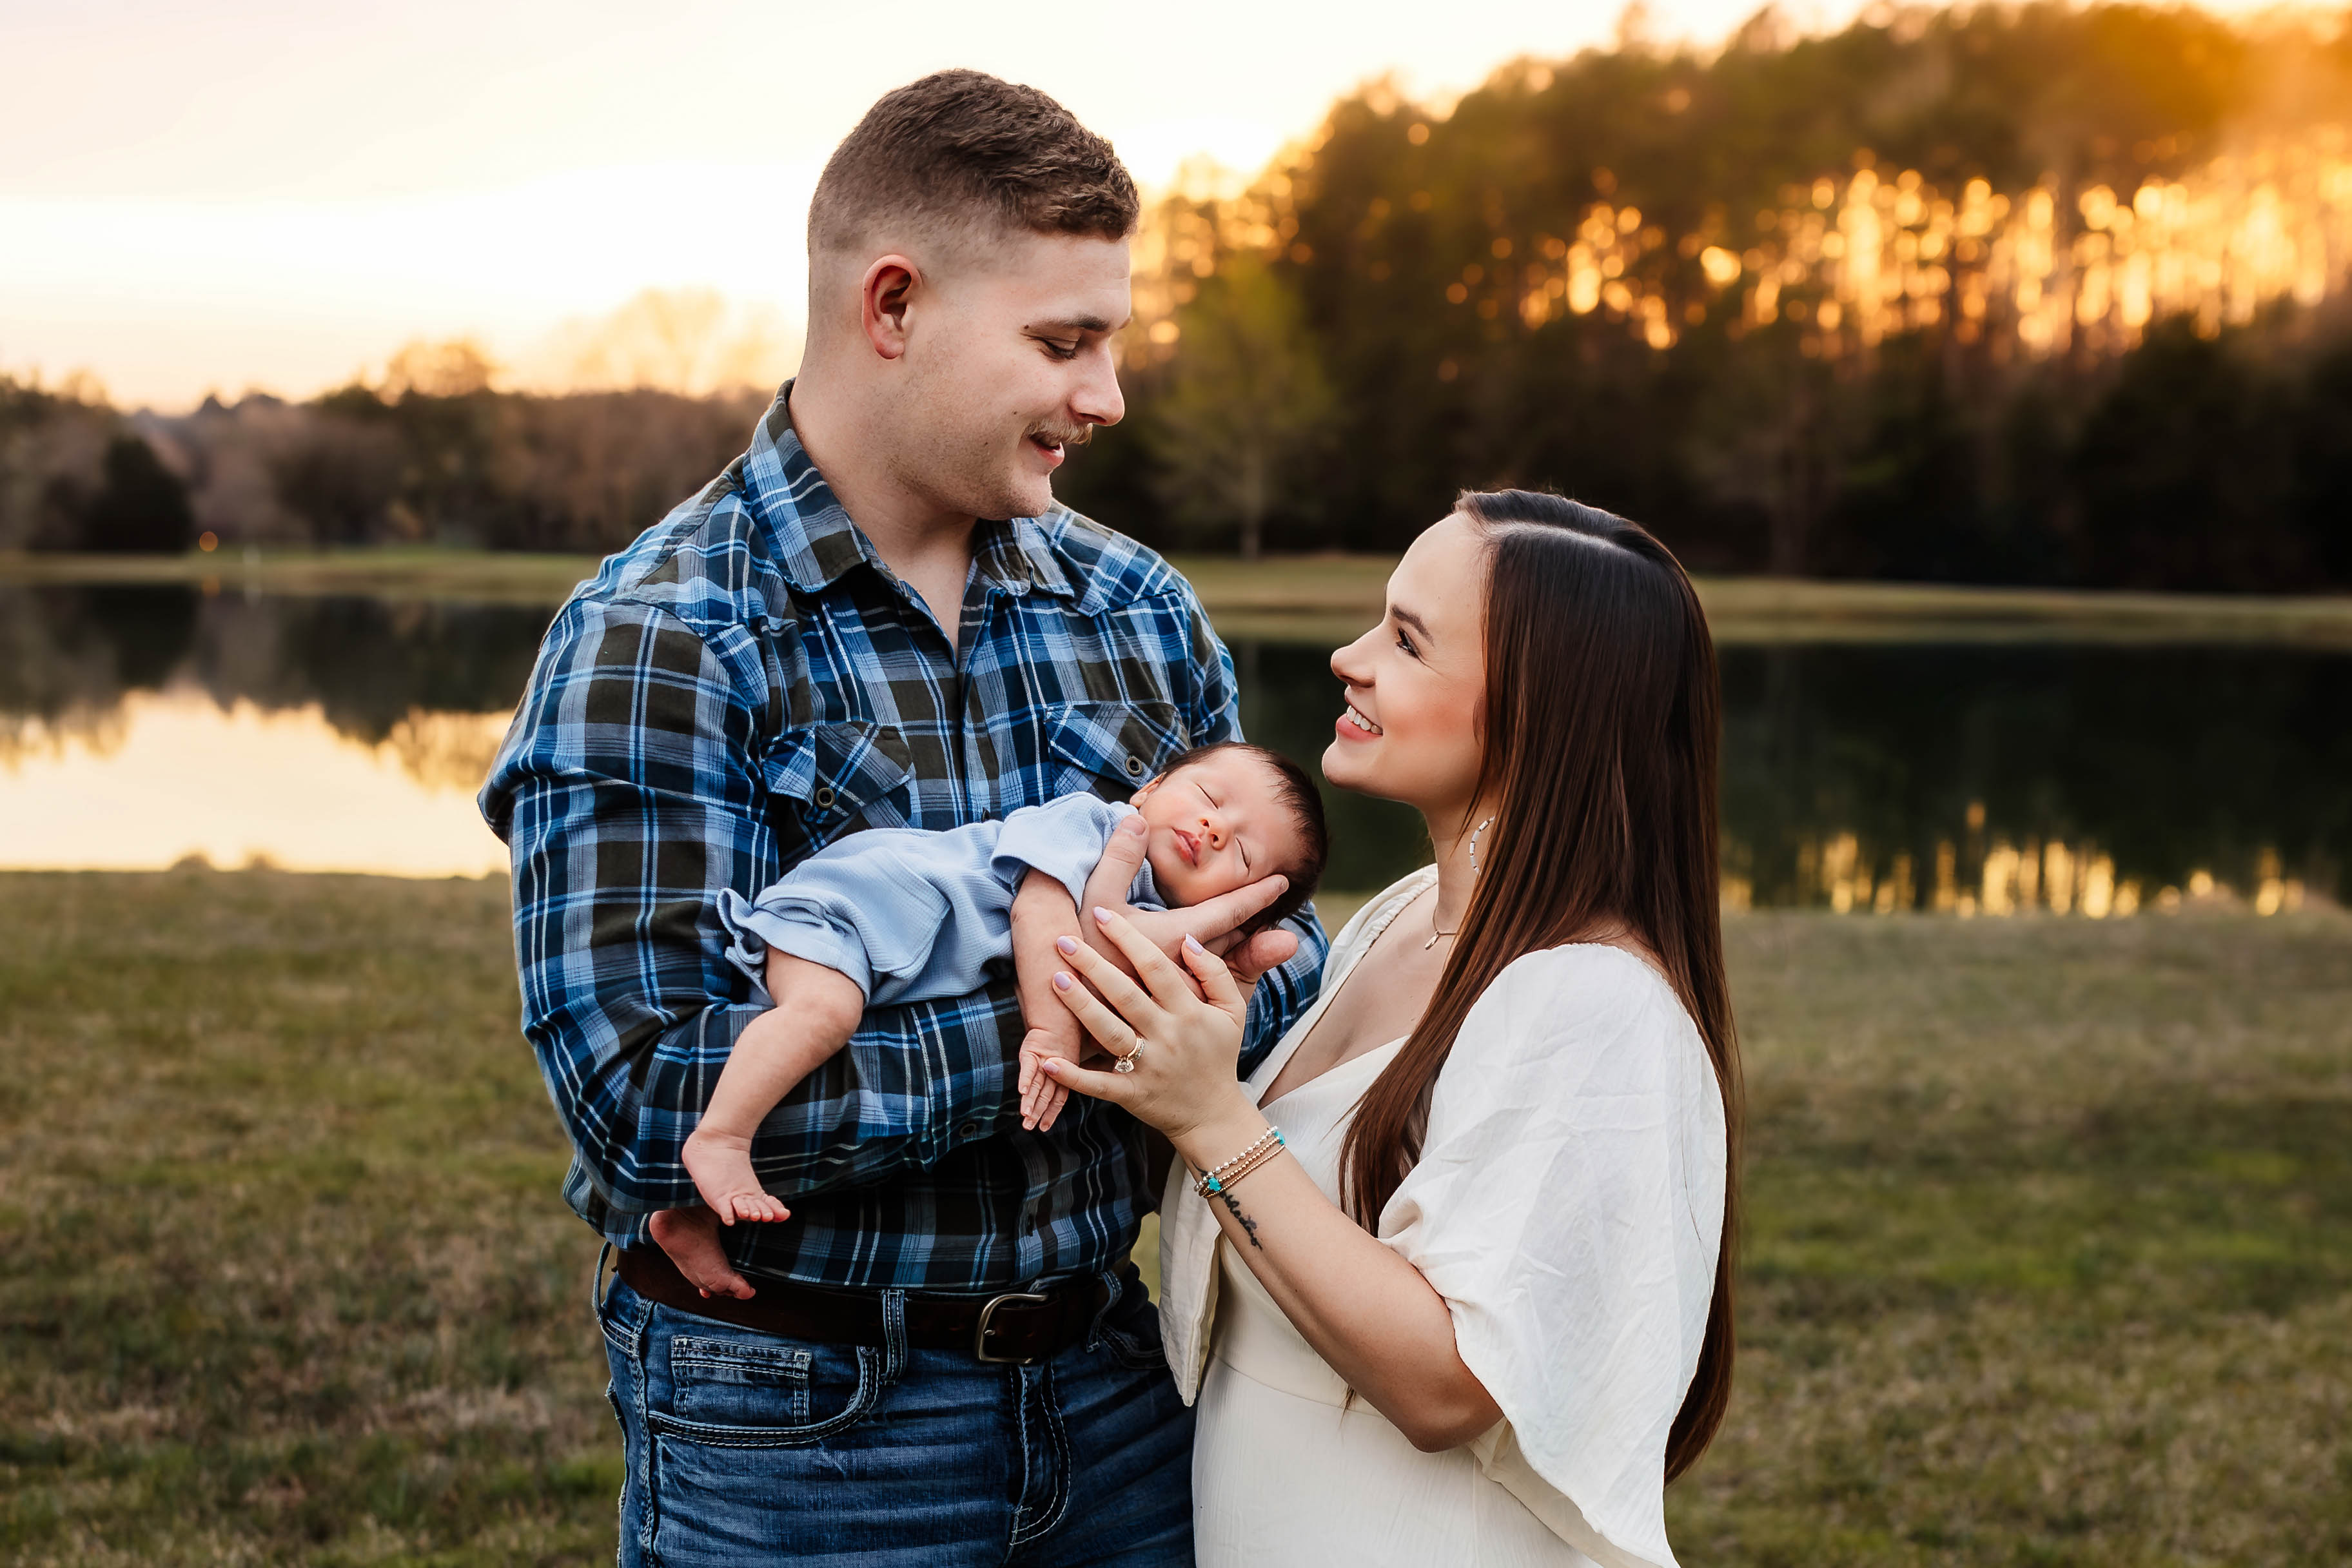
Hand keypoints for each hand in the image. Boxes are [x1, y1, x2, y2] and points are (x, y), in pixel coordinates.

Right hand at [1015, 1024, 1077, 1131]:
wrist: (1059, 1007)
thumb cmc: (1066, 1026)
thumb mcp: (1069, 1049)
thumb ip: (1066, 1065)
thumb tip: (1058, 1078)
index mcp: (1065, 1071)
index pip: (1059, 1097)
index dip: (1051, 1113)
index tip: (1044, 1127)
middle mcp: (1056, 1068)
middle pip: (1046, 1095)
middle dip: (1037, 1113)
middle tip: (1029, 1128)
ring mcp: (1044, 1059)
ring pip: (1037, 1085)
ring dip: (1031, 1102)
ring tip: (1025, 1117)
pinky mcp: (1033, 1049)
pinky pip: (1028, 1068)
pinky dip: (1025, 1080)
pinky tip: (1022, 1093)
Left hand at [1040, 906, 1265, 1163]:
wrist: (1214, 1116)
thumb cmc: (1218, 1055)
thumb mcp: (1232, 1011)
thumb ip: (1214, 973)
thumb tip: (1187, 941)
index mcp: (1189, 1012)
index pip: (1156, 967)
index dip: (1128, 939)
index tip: (1100, 914)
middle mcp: (1167, 1037)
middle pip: (1126, 995)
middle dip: (1093, 966)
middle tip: (1064, 941)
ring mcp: (1147, 1067)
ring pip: (1109, 1033)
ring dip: (1081, 1006)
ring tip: (1056, 980)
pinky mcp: (1131, 1094)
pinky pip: (1098, 1085)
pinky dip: (1073, 1076)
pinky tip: (1048, 1061)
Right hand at [1082, 815, 1301, 990]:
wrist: (1062, 1013)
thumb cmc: (1079, 950)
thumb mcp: (1095, 899)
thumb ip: (1119, 859)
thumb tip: (1138, 820)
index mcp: (1177, 938)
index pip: (1230, 911)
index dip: (1259, 895)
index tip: (1284, 881)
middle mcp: (1189, 970)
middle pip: (1234, 943)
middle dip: (1257, 925)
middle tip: (1275, 904)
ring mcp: (1183, 995)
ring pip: (1223, 967)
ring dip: (1242, 950)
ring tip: (1257, 932)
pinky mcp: (1173, 1011)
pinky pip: (1205, 987)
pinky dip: (1219, 971)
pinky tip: (1221, 964)